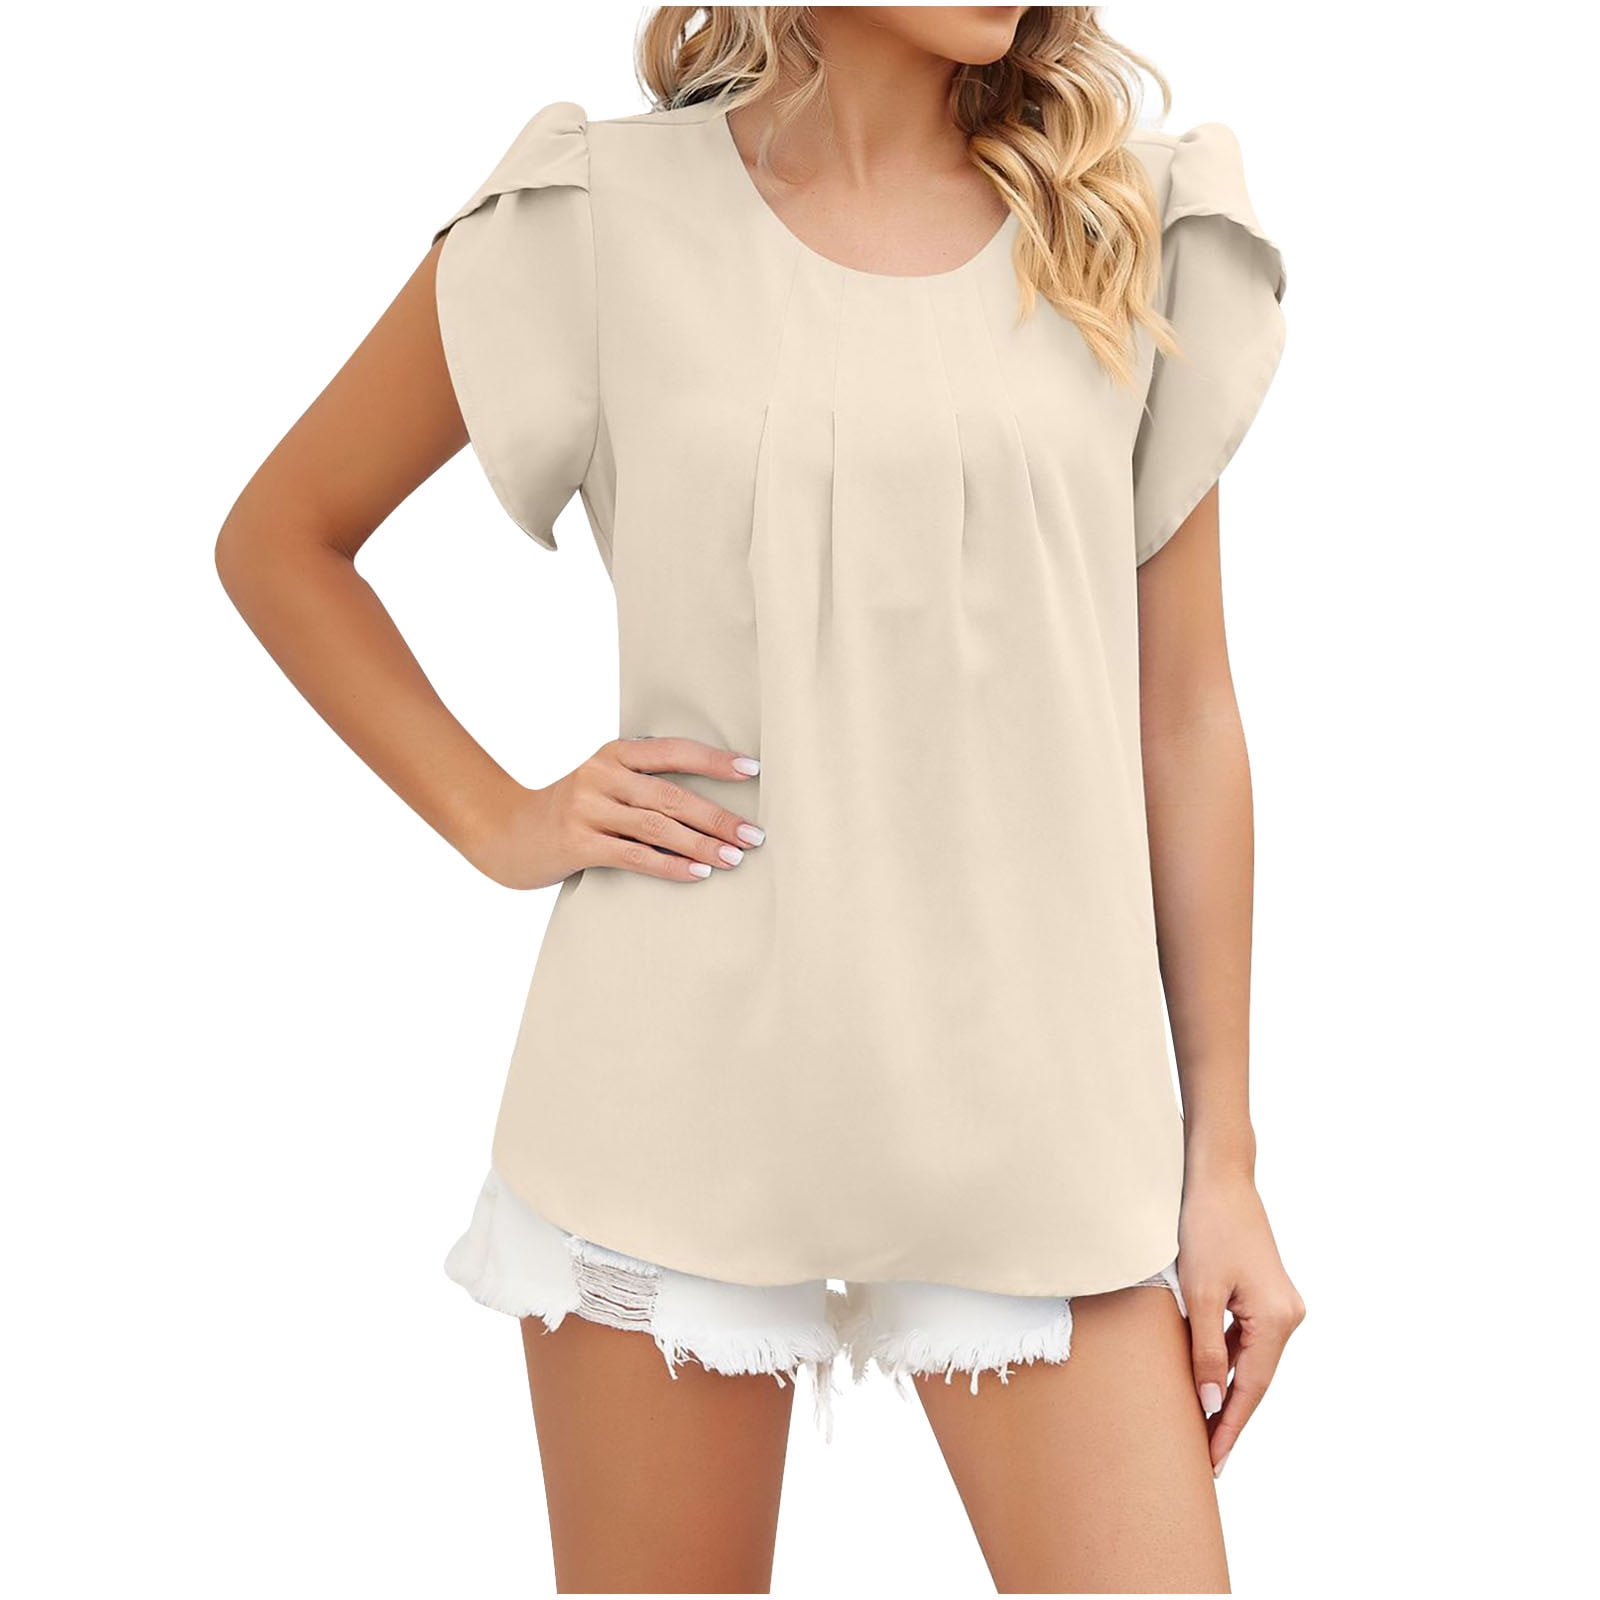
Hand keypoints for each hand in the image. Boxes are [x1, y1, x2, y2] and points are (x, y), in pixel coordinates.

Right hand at [467, 735, 764, 889]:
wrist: (507, 834)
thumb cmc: (572, 810)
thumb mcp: (603, 781)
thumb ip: (644, 782)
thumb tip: (711, 802)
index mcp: (614, 753)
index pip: (673, 751)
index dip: (714, 760)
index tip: (752, 770)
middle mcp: (601, 775)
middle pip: (672, 795)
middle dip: (718, 816)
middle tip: (754, 835)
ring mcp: (587, 809)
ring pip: (658, 827)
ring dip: (701, 845)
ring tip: (734, 859)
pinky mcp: (578, 844)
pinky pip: (635, 856)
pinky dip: (671, 866)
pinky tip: (698, 874)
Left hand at [1176, 1166, 1305, 1478]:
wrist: (1219, 1177)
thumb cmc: (1206, 1227)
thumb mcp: (1198, 1292)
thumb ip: (1204, 1351)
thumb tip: (1208, 1404)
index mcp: (1277, 1319)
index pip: (1250, 1389)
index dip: (1229, 1428)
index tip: (1212, 1464)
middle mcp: (1288, 1316)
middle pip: (1255, 1381)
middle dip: (1229, 1417)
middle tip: (1205, 1459)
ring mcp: (1280, 1305)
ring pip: (1251, 1362)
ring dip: (1227, 1392)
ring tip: (1202, 1429)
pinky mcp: (1266, 1295)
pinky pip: (1247, 1341)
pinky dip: (1228, 1362)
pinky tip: (1208, 1381)